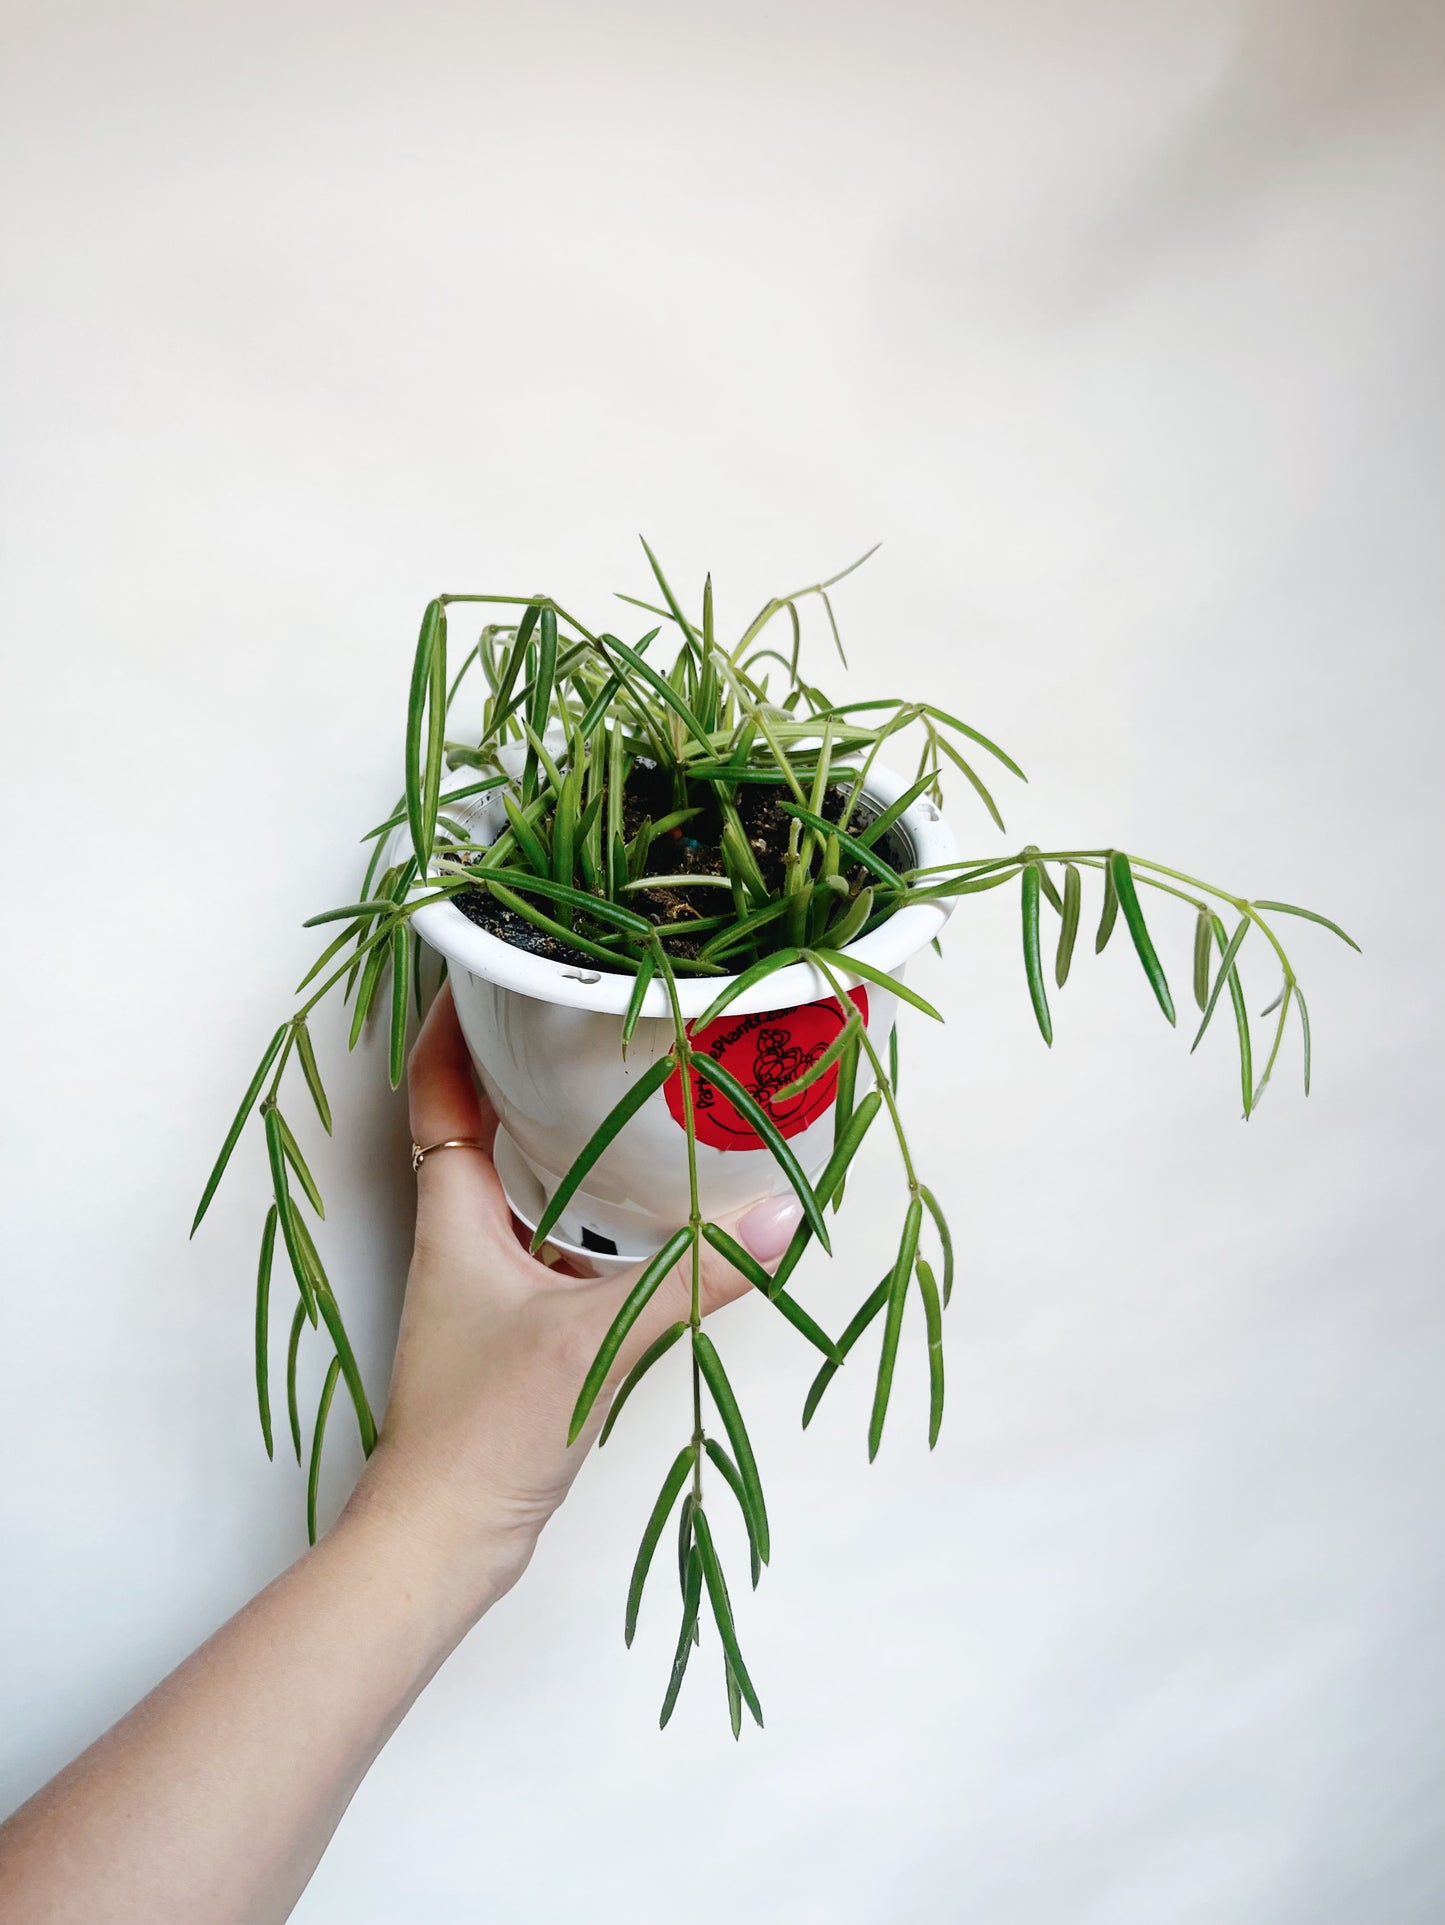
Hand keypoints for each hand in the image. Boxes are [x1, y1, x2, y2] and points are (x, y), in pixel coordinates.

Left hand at [342, 985, 802, 1621]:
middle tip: (583, 1017)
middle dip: (520, 1067)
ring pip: (519, 1189)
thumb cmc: (486, 1429)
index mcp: (453, 1216)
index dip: (452, 1023)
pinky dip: (588, 1217)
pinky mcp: (513, 1332)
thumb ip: (691, 1278)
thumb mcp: (595, 1339)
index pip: (438, 1090)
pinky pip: (549, 1245)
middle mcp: (460, 1239)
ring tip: (628, 1095)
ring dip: (558, 1142)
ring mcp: (483, 1288)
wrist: (441, 1540)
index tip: (491, 965)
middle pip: (478, 1126)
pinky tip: (646, 1219)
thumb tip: (782, 1218)